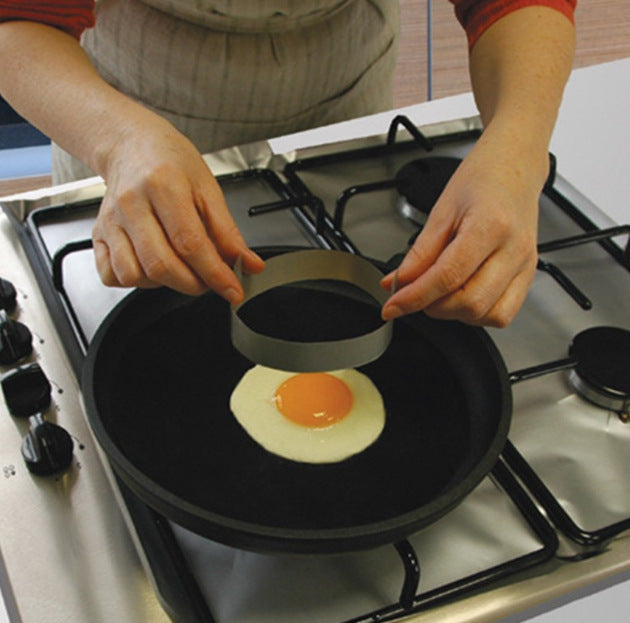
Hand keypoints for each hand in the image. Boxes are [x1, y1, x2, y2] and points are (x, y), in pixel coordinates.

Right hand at [92, 117, 263, 301]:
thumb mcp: (209, 189)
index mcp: (164, 185)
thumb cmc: (171, 163)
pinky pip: (110, 275)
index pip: (191, 244)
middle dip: (193, 284)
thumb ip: (228, 232)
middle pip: (161, 264)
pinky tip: (152, 267)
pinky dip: (135, 281)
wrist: (132, 145)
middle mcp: (132, 204)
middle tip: (209, 280)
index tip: (232, 290)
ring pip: (134, 274)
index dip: (215, 274)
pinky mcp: (98, 234)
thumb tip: (249, 264)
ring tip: (180, 269)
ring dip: (164, 284)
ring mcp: (111, 221)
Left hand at [381, 132, 545, 326]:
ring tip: (439, 293)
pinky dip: (477, 314)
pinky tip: (462, 297)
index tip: (392, 306)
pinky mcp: (528, 275)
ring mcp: (525, 264)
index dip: (415, 297)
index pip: (447, 277)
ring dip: (455, 313)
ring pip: (488, 315)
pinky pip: (503, 313)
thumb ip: (420, 253)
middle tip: (415, 294)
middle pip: (469, 302)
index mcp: (491, 226)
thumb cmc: (482, 179)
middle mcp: (514, 250)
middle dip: (433, 306)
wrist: (514, 167)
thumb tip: (398, 283)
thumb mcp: (441, 210)